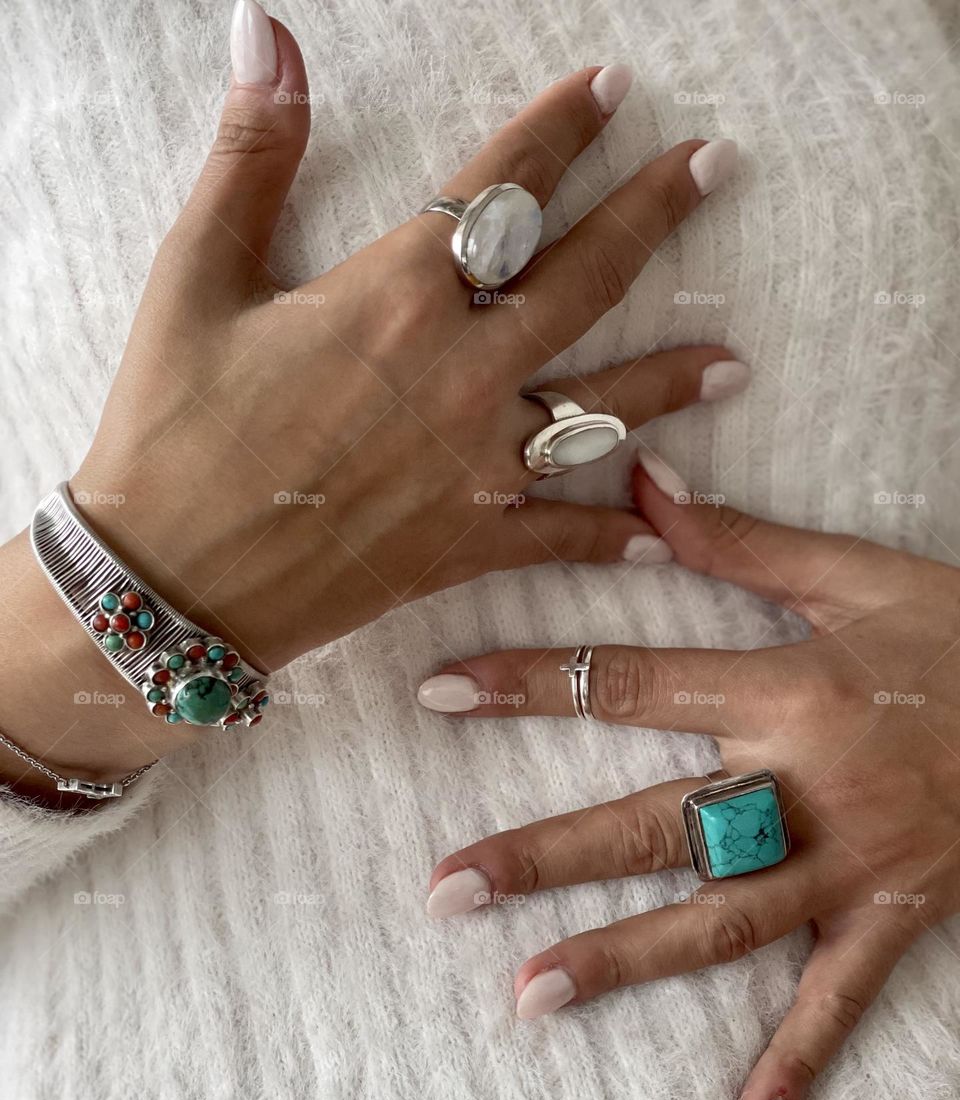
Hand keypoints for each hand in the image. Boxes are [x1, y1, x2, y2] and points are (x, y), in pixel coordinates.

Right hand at [1, 3, 748, 792]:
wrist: (173, 580)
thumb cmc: (172, 429)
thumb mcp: (196, 279)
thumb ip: (252, 158)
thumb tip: (268, 36)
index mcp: (397, 293)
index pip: (504, 187)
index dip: (562, 130)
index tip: (609, 90)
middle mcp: (459, 371)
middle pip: (585, 278)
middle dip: (655, 212)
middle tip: (714, 166)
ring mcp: (475, 463)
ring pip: (602, 409)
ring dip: (672, 381)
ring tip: (734, 363)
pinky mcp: (468, 542)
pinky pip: (562, 537)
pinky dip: (614, 537)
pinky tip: (661, 538)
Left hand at [417, 458, 959, 1099]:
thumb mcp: (856, 576)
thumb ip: (743, 538)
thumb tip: (646, 480)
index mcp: (784, 691)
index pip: (631, 686)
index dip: (531, 684)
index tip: (441, 693)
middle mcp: (802, 785)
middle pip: (653, 822)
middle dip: (545, 855)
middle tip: (445, 888)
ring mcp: (848, 861)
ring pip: (720, 918)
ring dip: (624, 959)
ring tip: (528, 994)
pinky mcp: (895, 914)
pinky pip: (842, 997)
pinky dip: (800, 1063)